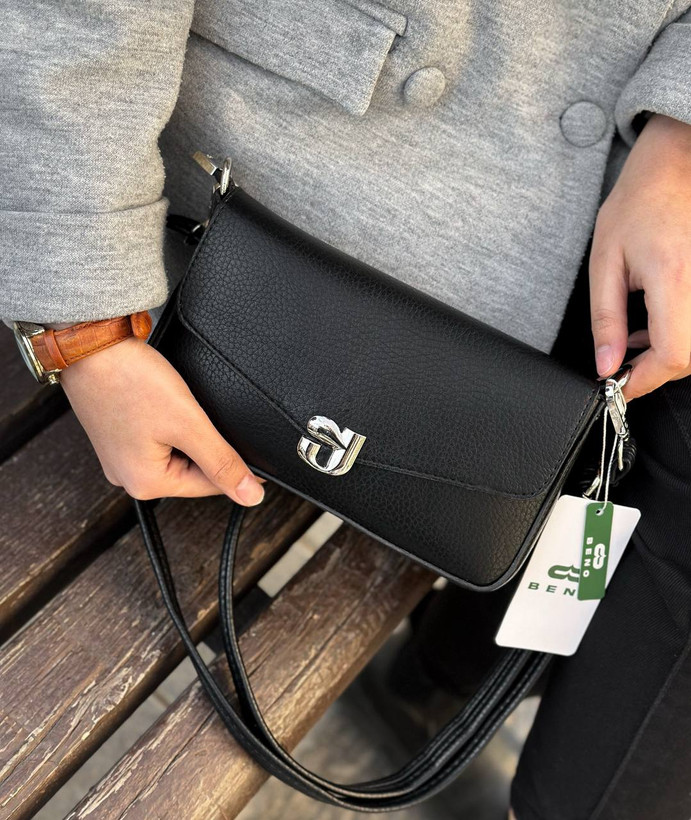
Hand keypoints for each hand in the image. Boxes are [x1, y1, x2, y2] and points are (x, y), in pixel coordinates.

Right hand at [60, 336, 264, 504]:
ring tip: (188, 407)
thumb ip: (222, 461)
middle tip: (211, 416)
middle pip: (192, 470)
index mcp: (145, 483)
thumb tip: (251, 496)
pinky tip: (173, 405)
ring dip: (192, 434)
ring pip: (178, 453)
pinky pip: (159, 440)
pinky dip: (174, 425)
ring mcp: (121, 456)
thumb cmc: (130, 380)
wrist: (90, 344)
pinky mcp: (120, 435)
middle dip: (209, 446)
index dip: (237, 467)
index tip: (257, 453)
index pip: (209, 485)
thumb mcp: (188, 423)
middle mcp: (128, 477)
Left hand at [589, 113, 690, 399]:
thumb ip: (606, 320)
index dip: (644, 381)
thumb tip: (607, 365)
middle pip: (690, 357)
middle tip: (623, 361)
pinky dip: (680, 332)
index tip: (619, 386)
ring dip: (668, 351)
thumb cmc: (638, 204)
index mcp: (675, 278)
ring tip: (635, 334)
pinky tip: (656, 318)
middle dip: (654, 368)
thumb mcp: (605, 262)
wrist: (677, 164)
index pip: (673, 355)